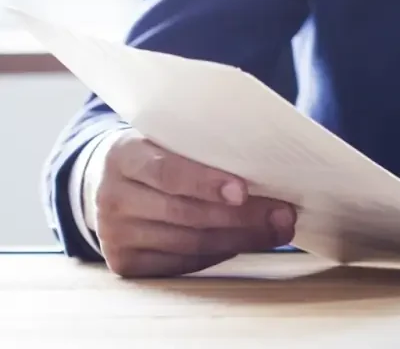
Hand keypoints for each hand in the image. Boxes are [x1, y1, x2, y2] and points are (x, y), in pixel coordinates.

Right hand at [95, 130, 296, 277]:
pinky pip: (182, 262)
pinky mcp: (124, 262)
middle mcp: (111, 196)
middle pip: (185, 214)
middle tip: (284, 215)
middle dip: (243, 217)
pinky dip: (219, 253)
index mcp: (123, 155)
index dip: (206, 183)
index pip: (167, 172)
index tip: (243, 191)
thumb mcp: (174, 140)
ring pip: (189, 243)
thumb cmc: (164, 155)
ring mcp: (114, 233)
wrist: (118, 182)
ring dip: (241, 239)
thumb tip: (271, 169)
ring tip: (278, 231)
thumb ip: (208, 149)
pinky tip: (244, 242)